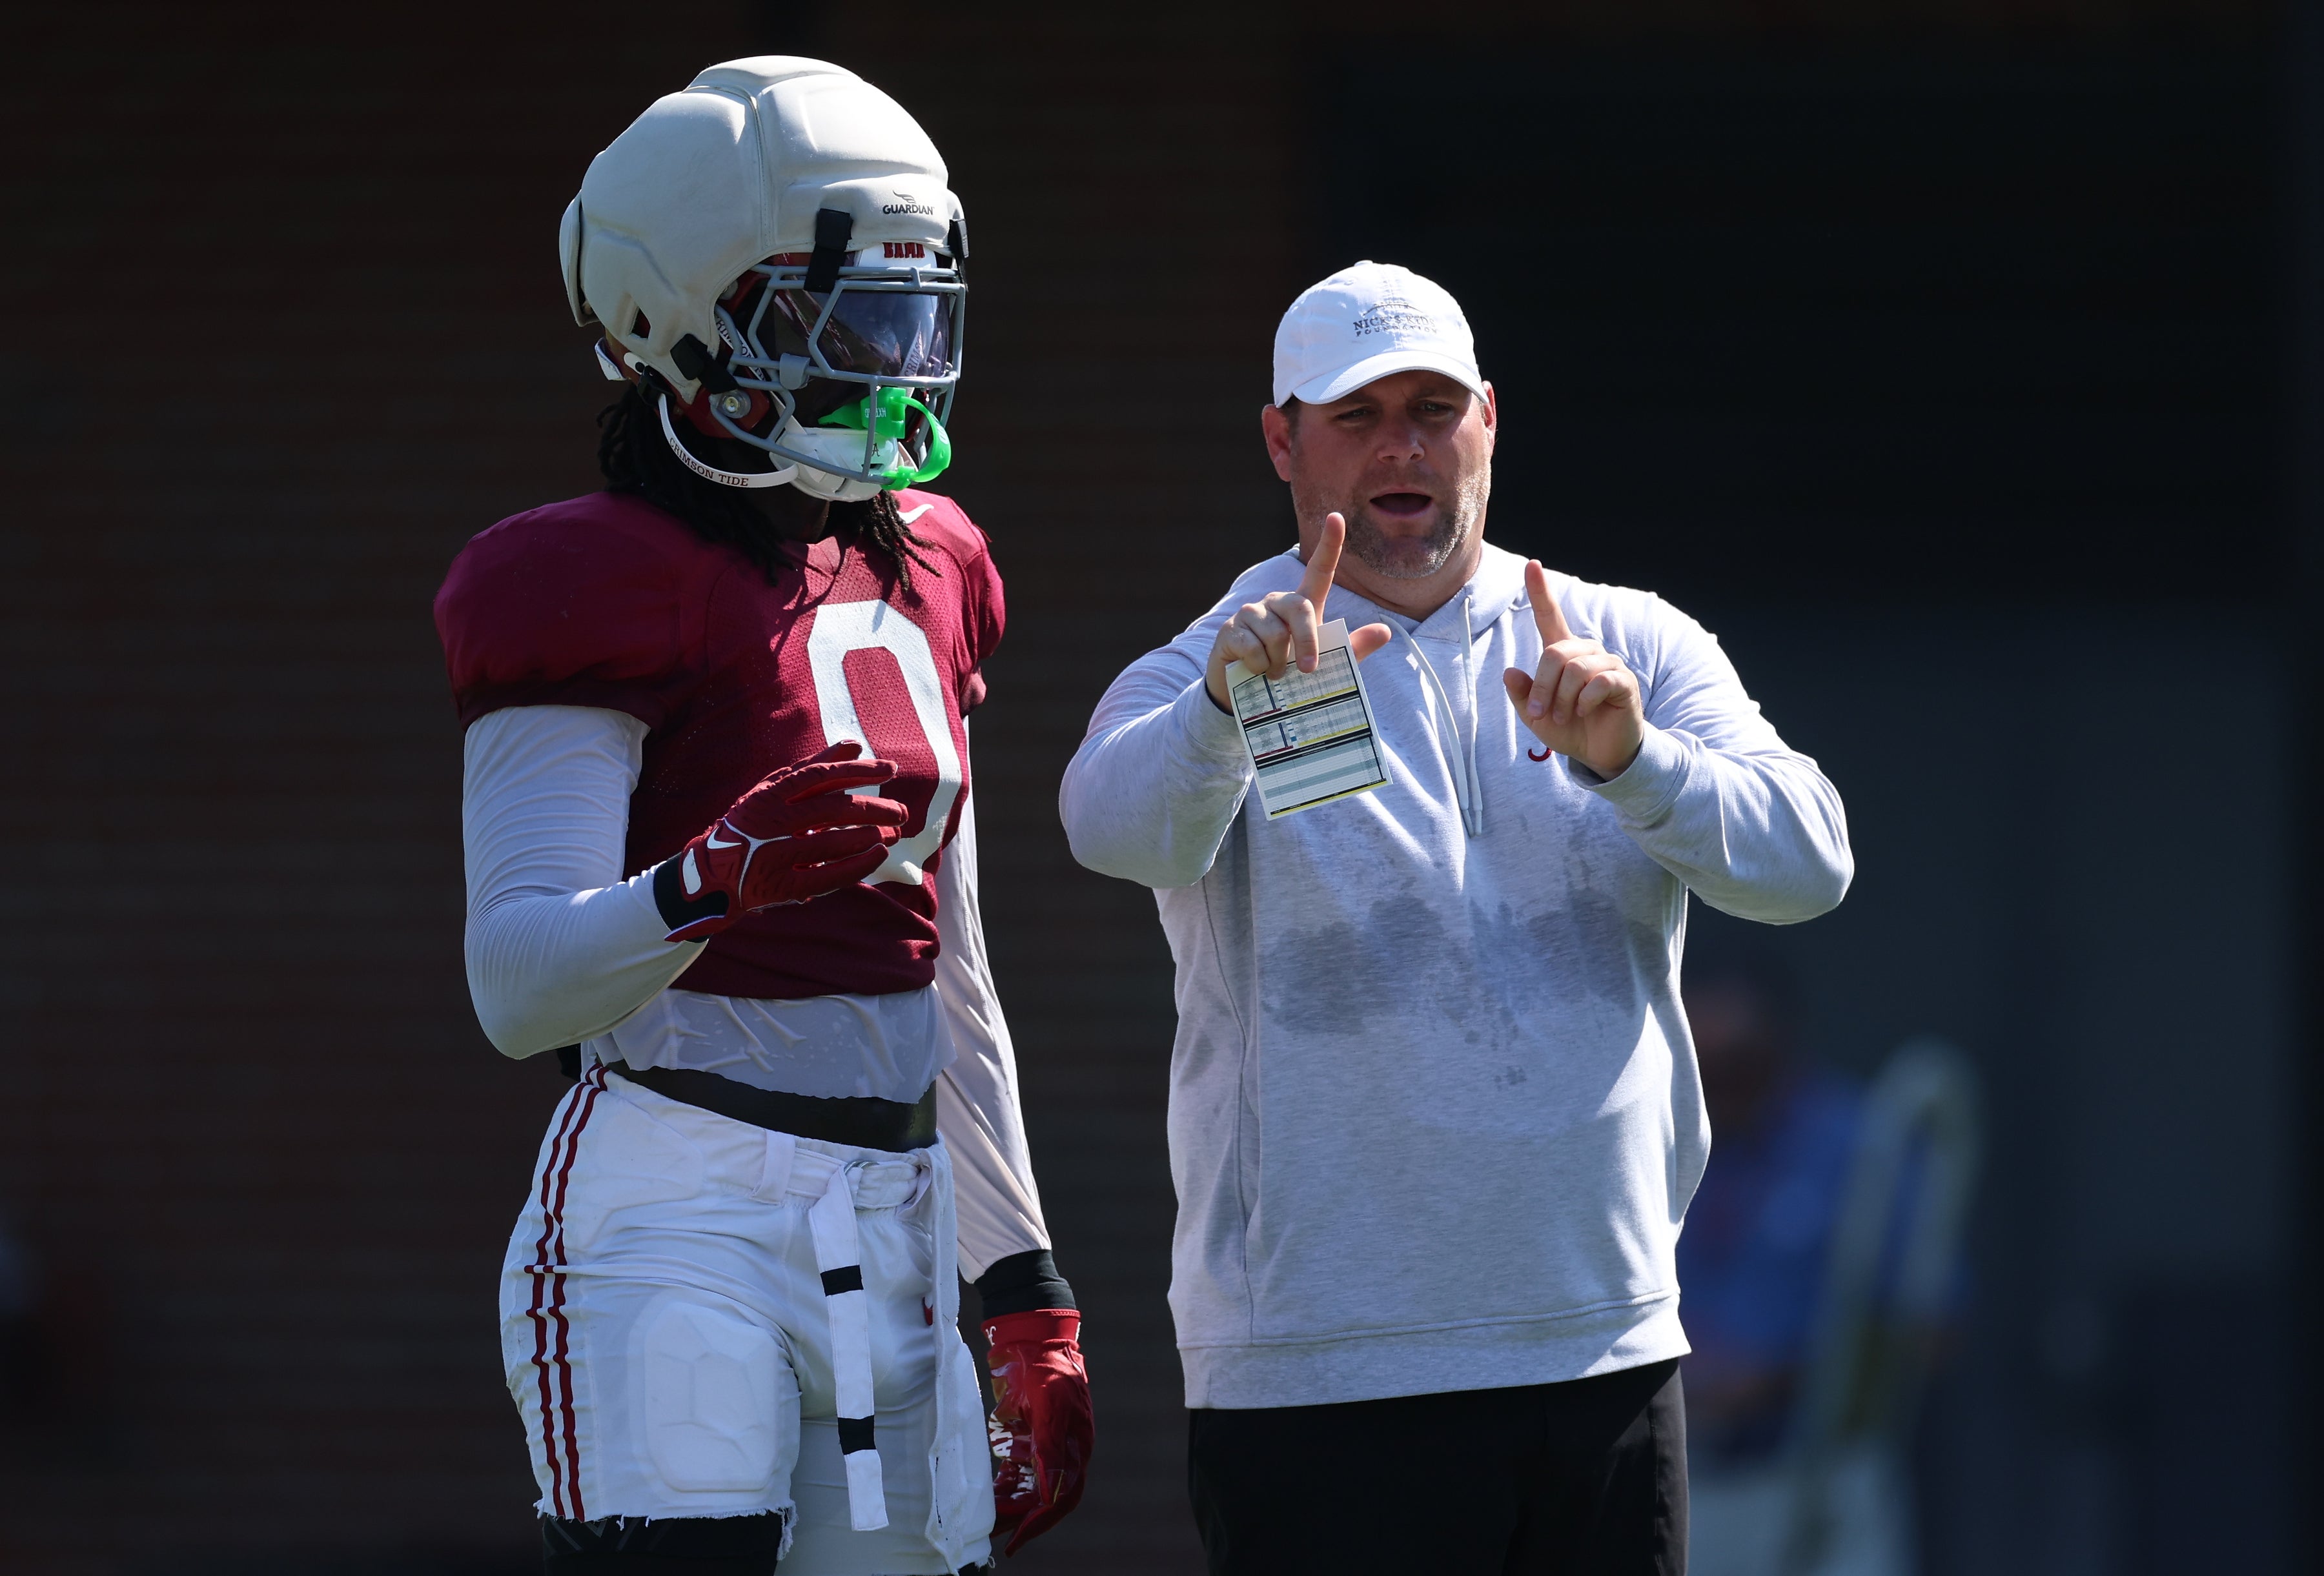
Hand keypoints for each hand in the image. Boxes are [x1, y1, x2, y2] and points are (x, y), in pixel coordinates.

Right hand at [655, 741, 908, 941]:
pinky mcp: (782, 887)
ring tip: (893, 833)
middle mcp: (771, 823)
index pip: (821, 775)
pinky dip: (857, 866)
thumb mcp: (774, 789)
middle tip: (902, 812)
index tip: (891, 770)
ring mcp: (774, 856)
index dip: (858, 771)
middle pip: (833, 810)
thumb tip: (854, 744)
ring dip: (870, 836)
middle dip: (875, 808)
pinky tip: (878, 856)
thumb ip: (813, 767)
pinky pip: (828, 876)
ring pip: (832, 843)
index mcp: (769, 795)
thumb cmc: (753, 823)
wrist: (712, 872)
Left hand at [983, 1308, 1092, 1554]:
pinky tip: (990, 1496)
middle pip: (1045, 1496)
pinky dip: (1004, 1485)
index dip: (1041, 1520)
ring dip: (1011, 1503)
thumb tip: (1050, 1493)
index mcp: (1077, 1444)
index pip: (1063, 1495)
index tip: (1017, 1538)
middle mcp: (1063, 1449)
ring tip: (987, 1520)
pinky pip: (1016, 1470)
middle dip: (1021, 1516)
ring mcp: (1044, 1443)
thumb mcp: (1048, 1405)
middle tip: (996, 1534)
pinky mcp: (1026, 1435)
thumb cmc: (1044, 1365)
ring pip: (1029, 1486)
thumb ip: (1049, 1448)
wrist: (1029, 1334)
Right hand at [1204, 512, 1392, 710]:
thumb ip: (1353, 648)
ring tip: (1275, 673)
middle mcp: (1276, 602)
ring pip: (1274, 634)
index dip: (1329, 544)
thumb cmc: (1291, 674)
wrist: (1248, 692)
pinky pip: (1252, 648)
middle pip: (1300, 608)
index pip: (1319, 570)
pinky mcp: (1230, 629)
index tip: (1336, 517)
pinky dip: (1258, 667)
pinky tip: (1255, 671)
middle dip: (1307, 641)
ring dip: (1278, 663)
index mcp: (1303, 605)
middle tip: (1308, 670)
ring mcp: (1251, 613)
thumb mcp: (1326, 664)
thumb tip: (1385, 631)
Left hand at [1500, 560, 1642, 779]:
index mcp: (1563, 655)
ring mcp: (1607, 664)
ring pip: (1575, 668)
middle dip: (1542, 687)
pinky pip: (1599, 681)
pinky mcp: (1624, 681)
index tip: (1532, 564)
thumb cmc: (1570, 729)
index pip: (1549, 616)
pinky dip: (1584, 700)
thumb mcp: (1536, 717)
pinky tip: (1585, 712)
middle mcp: (1586, 653)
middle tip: (1541, 713)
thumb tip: (1509, 672)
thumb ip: (1523, 696)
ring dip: (1562, 698)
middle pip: (1554, 653)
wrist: (1601, 754)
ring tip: (1564, 717)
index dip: (1540, 591)